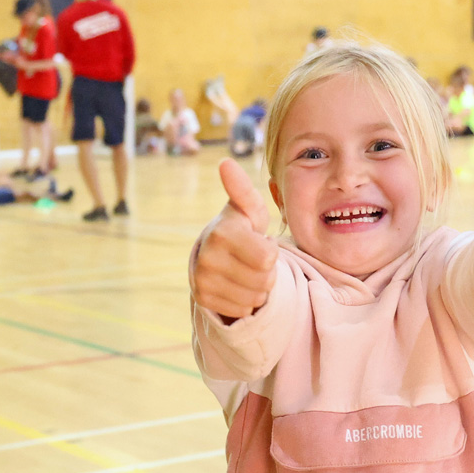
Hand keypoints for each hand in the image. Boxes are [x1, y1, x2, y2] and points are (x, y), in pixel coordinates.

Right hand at [192, 159, 277, 320]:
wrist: (212, 253)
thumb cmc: (241, 228)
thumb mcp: (249, 210)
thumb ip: (243, 189)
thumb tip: (225, 162)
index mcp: (223, 232)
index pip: (267, 258)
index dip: (271, 252)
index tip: (258, 241)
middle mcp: (207, 256)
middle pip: (264, 280)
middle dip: (266, 273)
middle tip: (253, 260)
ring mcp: (202, 279)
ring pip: (254, 298)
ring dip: (257, 288)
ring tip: (246, 272)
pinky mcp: (202, 297)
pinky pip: (242, 310)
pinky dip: (245, 301)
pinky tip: (236, 285)